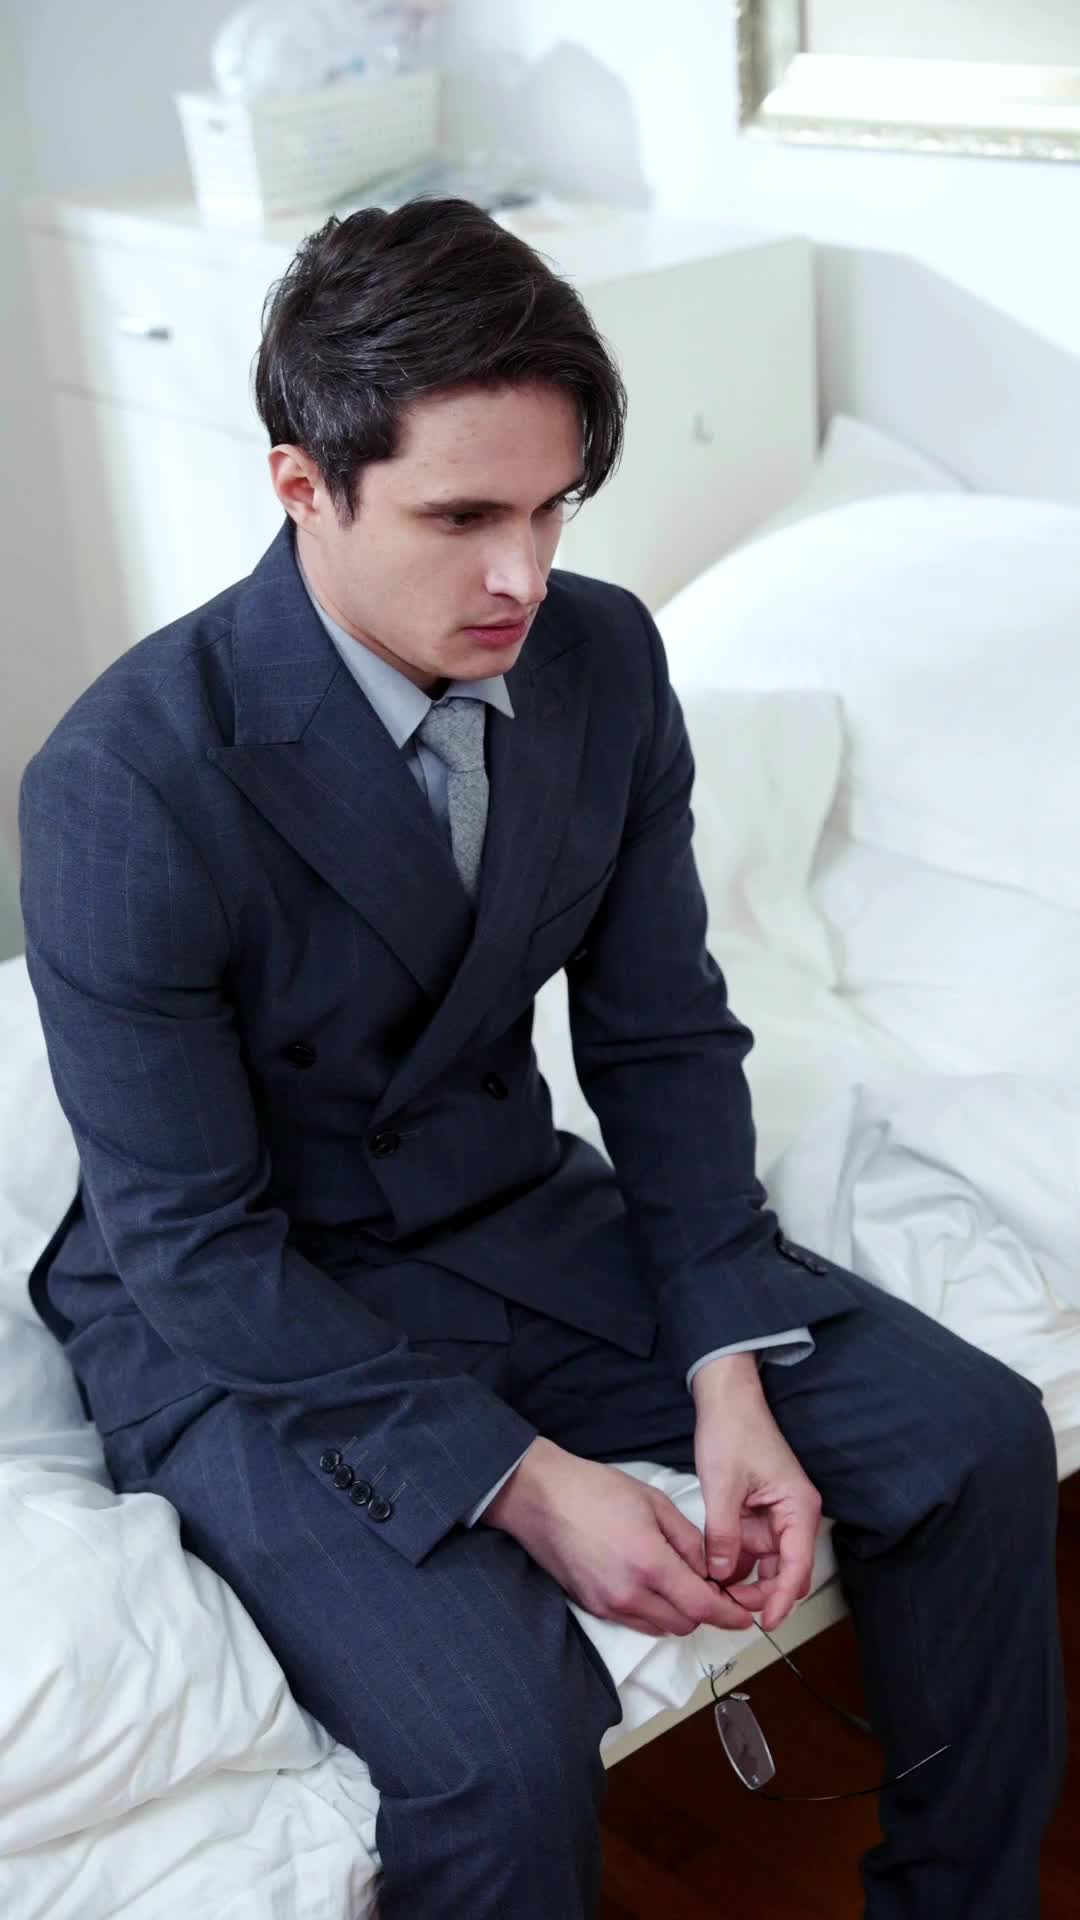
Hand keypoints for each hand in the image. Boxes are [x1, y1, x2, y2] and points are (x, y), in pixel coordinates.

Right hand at [481, 1436, 759, 1636]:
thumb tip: (709, 1568)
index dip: (730, 1616)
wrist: (540, 1498)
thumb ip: (689, 1539)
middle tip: (710, 1585)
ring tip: (678, 1581)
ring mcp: (609, 1606)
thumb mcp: (654, 1502)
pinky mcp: (592, 1607)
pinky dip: (652, 1612)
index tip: (745, 1616)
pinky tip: (650, 1583)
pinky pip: (636, 1622)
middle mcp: (630, 1595)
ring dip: (677, 1613)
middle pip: (685, 1624)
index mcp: (650, 1565)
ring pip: (661, 1628)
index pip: (703, 1607)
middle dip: (704, 1610)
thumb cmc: (596, 1490)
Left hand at [692, 1353, 822, 1632]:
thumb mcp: (722, 1484)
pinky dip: (736, 1561)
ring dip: (745, 1580)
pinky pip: (752, 1547)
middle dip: (761, 1594)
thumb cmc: (733, 1429)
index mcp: (798, 1507)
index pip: (798, 1566)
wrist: (726, 1398)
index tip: (766, 1622)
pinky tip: (713, 1571)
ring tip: (714, 1592)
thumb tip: (720, 1574)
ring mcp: (776, 1515)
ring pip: (767, 1563)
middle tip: (727, 1608)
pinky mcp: (759, 1513)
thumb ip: (723, 1532)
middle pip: (786, 1570)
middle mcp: (794, 1515)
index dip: (783, 1598)